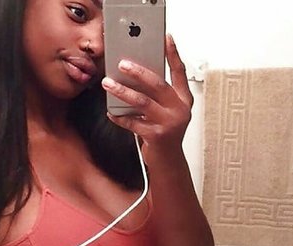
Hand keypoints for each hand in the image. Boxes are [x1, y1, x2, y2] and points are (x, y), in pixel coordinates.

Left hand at [101, 34, 193, 162]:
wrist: (169, 161)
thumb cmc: (166, 132)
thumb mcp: (167, 111)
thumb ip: (158, 95)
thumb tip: (135, 75)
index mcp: (184, 100)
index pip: (180, 73)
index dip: (173, 54)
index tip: (166, 37)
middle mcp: (179, 110)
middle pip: (158, 85)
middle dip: (139, 72)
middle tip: (122, 63)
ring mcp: (169, 124)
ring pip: (142, 102)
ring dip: (122, 92)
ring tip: (108, 84)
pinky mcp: (156, 136)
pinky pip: (133, 122)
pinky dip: (120, 117)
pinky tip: (111, 112)